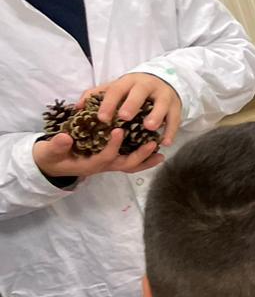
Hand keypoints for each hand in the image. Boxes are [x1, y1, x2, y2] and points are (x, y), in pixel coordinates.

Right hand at [32, 130, 163, 179]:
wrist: (53, 165)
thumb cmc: (52, 157)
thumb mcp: (50, 151)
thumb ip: (56, 146)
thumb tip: (64, 138)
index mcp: (90, 163)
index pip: (105, 156)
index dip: (113, 145)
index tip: (118, 131)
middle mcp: (103, 166)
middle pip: (126, 164)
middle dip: (140, 155)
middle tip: (152, 144)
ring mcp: (109, 164)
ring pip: (131, 165)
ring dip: (147, 159)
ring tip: (161, 152)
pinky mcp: (112, 160)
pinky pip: (131, 162)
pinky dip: (144, 158)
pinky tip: (156, 151)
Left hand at [83, 73, 181, 145]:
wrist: (162, 82)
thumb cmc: (132, 90)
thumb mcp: (115, 88)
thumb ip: (95, 96)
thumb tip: (77, 107)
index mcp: (128, 81)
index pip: (116, 90)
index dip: (109, 103)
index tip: (102, 118)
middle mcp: (147, 85)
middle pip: (140, 92)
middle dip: (132, 104)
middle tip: (124, 117)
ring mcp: (163, 95)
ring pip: (161, 104)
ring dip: (156, 115)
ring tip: (149, 128)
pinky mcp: (176, 106)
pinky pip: (175, 118)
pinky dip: (171, 130)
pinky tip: (165, 142)